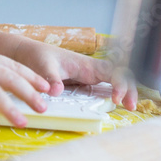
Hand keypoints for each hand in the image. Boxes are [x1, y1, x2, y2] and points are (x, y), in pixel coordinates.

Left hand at [11, 39, 137, 110]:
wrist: (29, 53)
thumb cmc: (38, 57)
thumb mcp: (42, 66)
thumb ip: (50, 78)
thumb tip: (56, 91)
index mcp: (86, 64)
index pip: (113, 71)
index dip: (119, 84)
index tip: (116, 98)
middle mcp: (92, 69)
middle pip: (121, 75)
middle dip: (130, 88)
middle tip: (131, 106)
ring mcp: (91, 75)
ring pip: (116, 80)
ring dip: (126, 91)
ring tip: (129, 107)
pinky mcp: (86, 82)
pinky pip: (106, 86)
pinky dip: (115, 93)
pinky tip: (118, 103)